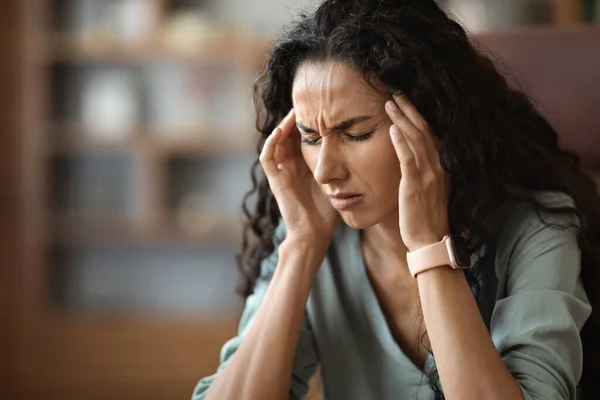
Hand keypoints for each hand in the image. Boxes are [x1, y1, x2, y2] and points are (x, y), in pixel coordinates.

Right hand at [260, 109, 340, 241]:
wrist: (316, 234)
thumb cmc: (329, 212)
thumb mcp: (340, 181)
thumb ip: (346, 166)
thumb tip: (368, 147)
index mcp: (305, 165)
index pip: (305, 136)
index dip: (311, 122)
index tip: (324, 107)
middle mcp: (291, 165)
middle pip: (290, 134)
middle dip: (297, 119)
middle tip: (308, 102)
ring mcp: (281, 172)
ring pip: (277, 141)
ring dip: (283, 125)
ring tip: (295, 111)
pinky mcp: (275, 180)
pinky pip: (267, 156)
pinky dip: (272, 141)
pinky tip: (281, 129)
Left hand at [385, 94, 449, 251]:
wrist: (430, 242)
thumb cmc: (425, 219)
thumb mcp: (427, 191)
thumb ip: (422, 173)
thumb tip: (411, 159)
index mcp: (441, 168)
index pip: (430, 135)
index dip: (417, 116)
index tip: (405, 101)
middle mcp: (438, 168)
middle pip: (424, 131)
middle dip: (409, 110)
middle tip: (395, 93)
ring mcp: (428, 176)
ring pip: (416, 140)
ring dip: (402, 119)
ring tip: (389, 103)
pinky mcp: (416, 186)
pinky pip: (409, 159)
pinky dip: (401, 142)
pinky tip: (392, 128)